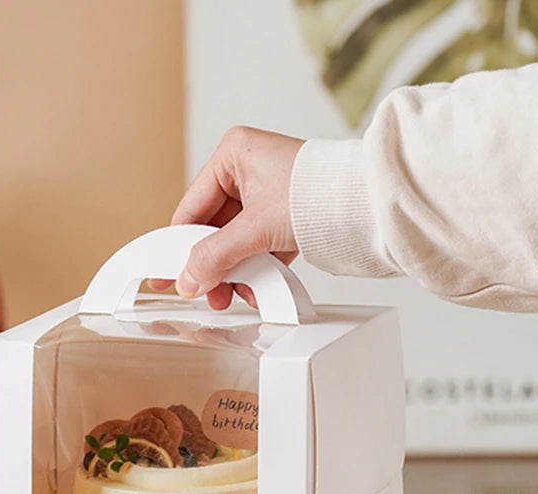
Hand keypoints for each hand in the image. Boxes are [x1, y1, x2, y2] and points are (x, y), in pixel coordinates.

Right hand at [149, 126, 303, 308]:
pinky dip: (256, 268)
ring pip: (235, 241)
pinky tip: (257, 288)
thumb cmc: (318, 194)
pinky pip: (257, 246)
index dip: (178, 246)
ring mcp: (266, 193)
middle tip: (204, 293)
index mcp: (232, 154)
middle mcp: (246, 170)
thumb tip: (188, 280)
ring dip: (234, 272)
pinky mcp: (283, 214)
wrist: (371, 203)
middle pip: (213, 229)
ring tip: (234, 296)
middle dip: (212, 266)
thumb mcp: (256, 228)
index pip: (191, 209)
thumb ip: (216, 256)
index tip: (166, 274)